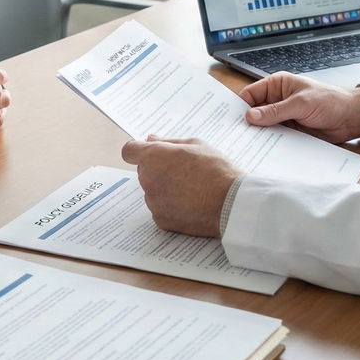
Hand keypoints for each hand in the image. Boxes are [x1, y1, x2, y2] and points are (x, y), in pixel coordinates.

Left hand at [119, 136, 240, 236]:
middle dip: (158, 170)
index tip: (148, 154)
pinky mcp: (160, 220)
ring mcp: (153, 202)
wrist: (231, 203)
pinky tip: (190, 204)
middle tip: (184, 172)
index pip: (129, 151)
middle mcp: (147, 179)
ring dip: (165, 189)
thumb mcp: (195, 145)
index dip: (138, 151)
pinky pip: (160, 209)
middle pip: (144, 172)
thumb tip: (150, 139)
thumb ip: (167, 142)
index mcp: (153, 157)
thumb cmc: (217, 169)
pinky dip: (171, 207)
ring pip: (153, 191)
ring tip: (191, 189)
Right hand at [238, 72, 359, 143]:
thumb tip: (250, 116)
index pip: (250, 94)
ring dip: (258, 135)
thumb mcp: (301, 103)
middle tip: (235, 136)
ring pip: (263, 127)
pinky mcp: (289, 131)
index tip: (230, 120)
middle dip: (246, 123)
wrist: (351, 118)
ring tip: (246, 146)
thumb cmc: (329, 101)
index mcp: (277, 85)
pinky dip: (269, 143)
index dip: (240, 106)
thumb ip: (275, 111)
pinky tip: (262, 151)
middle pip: (254, 112)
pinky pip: (274, 137)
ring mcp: (282, 117)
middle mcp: (277, 100)